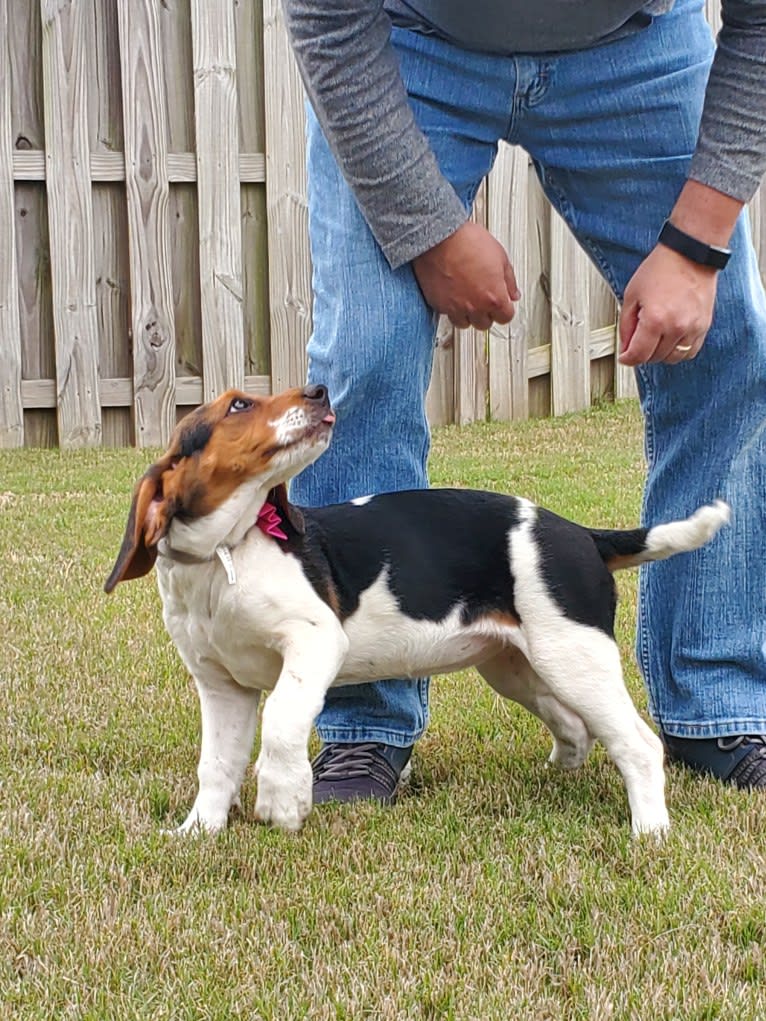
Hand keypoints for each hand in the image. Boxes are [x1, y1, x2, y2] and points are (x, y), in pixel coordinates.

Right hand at [412, 221, 520, 328]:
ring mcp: (455, 307)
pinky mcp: (439, 304)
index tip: (503, 304)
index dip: (505, 310)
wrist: (440, 237)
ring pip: (465, 323)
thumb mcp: (500, 256)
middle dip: (487, 313)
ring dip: (468, 314)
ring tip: (468, 299)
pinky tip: (454, 295)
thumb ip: (509, 281)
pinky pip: (448, 314)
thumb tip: (513, 293)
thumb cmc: (468, 242)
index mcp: (494, 297)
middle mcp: (475, 307)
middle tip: (485, 299)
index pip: (505, 317)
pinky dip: (452, 308)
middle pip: (485, 324)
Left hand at [619, 244, 718, 365]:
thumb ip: (626, 325)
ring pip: (673, 358)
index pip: (639, 355)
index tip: (624, 357)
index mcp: (655, 320)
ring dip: (661, 354)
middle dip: (643, 353)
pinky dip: (679, 350)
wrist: (690, 254)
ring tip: (655, 338)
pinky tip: (671, 338)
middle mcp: (676, 327)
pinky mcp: (704, 326)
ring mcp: (693, 328)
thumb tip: (625, 347)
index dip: (628, 359)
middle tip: (638, 340)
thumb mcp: (632, 295)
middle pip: (655, 358)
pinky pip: (690, 351)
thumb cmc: (661, 269)